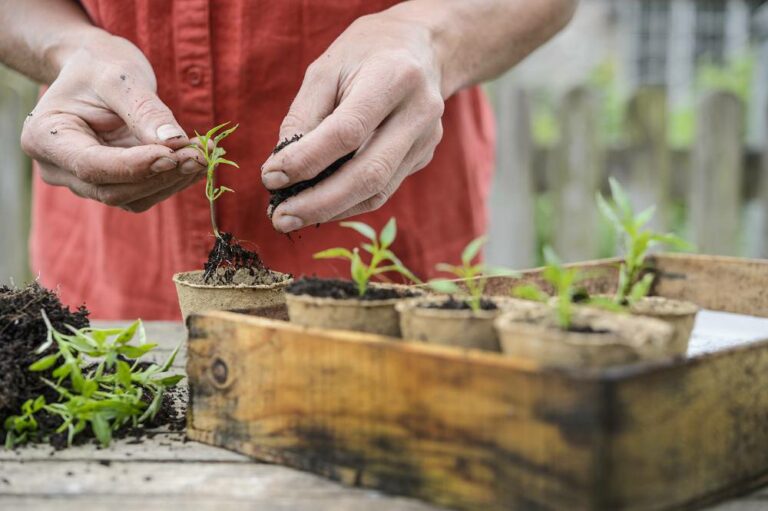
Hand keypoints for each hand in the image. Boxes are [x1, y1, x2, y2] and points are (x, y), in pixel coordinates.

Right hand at [21, 33, 205, 211]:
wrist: (96, 70)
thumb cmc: (100, 66)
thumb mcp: (120, 76)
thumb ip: (145, 109)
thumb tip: (174, 141)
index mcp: (45, 138)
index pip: (92, 166)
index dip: (136, 165)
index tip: (173, 153)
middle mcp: (58, 168)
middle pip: (114, 189)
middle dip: (160, 174)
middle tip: (200, 154)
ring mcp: (84, 182)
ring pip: (133, 197)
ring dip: (172, 180)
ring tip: (203, 154)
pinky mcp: (111, 185)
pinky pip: (144, 194)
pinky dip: (172, 180)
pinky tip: (195, 161)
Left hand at [261, 10, 444, 231]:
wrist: (422, 48)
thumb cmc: (364, 54)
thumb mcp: (326, 69)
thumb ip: (303, 117)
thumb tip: (280, 172)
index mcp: (393, 77)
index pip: (347, 132)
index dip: (306, 160)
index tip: (270, 177)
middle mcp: (418, 111)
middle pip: (369, 173)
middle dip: (319, 202)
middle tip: (278, 218)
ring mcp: (426, 139)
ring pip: (377, 191)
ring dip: (331, 210)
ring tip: (292, 217)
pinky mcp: (423, 156)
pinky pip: (382, 190)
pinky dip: (347, 203)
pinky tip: (319, 206)